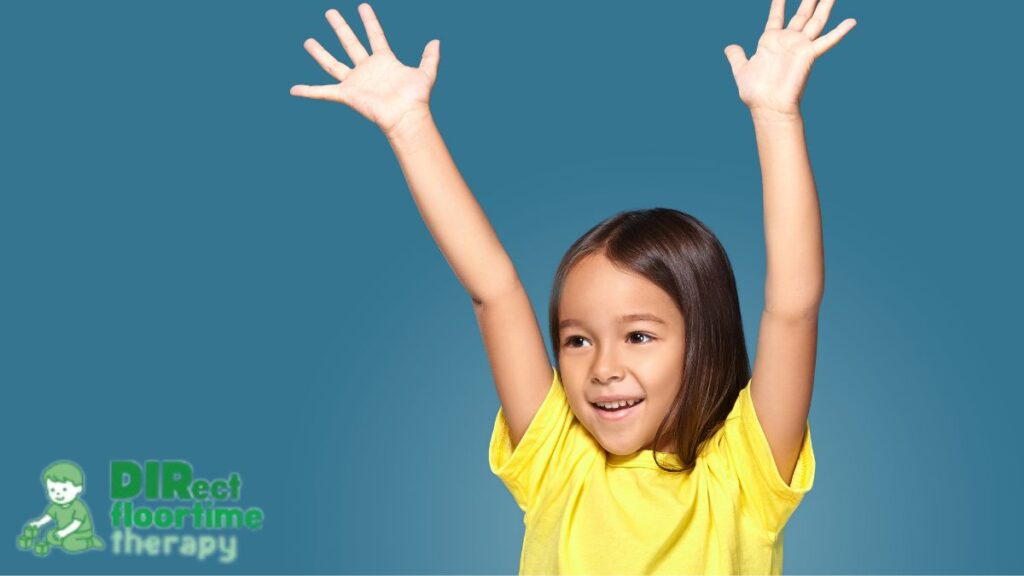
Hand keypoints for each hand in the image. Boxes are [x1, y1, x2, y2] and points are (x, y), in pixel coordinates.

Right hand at [290, 3, 440, 137]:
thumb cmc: (416, 98)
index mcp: (384, 61)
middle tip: (330, 12)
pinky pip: (323, 92)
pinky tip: (294, 90)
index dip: (369, 21)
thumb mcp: (426, 73)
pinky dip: (308, 92)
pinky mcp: (346, 94)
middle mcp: (367, 69)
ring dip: (320, 53)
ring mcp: (355, 81)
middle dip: (340, 27)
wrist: (405, 116)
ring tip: (307, 41)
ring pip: (333, 63)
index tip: (362, 6)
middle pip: (350, 43)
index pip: (375, 35)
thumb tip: (436, 41)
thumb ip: (430, 57)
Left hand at [723, 0, 855, 117]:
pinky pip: (827, 41)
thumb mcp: (741, 69)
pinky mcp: (808, 55)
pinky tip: (852, 21)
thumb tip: (729, 47)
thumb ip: (737, 56)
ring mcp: (800, 46)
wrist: (767, 106)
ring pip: (816, 20)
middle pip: (802, 14)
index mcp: (771, 41)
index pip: (776, 16)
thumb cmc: (755, 92)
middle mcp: (788, 41)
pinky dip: (840, 32)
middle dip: (809, 0)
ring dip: (825, 5)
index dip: (778, 3)